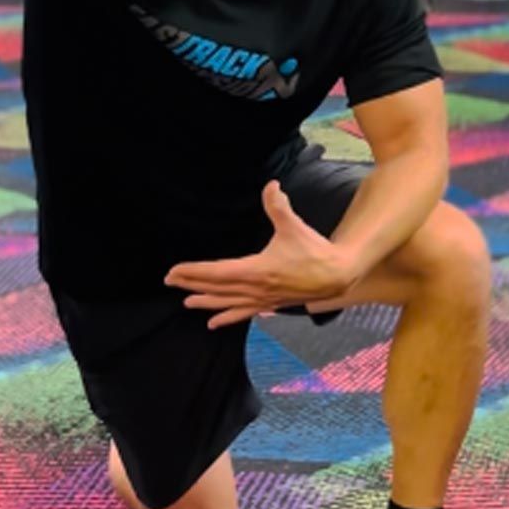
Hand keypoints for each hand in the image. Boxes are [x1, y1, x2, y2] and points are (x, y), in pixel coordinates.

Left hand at [163, 180, 366, 328]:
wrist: (337, 275)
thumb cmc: (315, 251)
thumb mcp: (294, 226)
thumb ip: (278, 207)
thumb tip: (271, 186)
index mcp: (256, 270)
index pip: (216, 272)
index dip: (193, 271)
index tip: (173, 271)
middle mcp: (255, 288)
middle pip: (216, 288)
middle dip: (192, 284)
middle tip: (171, 282)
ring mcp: (262, 299)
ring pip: (227, 303)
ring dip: (206, 301)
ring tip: (187, 303)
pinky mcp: (271, 304)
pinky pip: (243, 313)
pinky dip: (227, 317)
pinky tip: (214, 323)